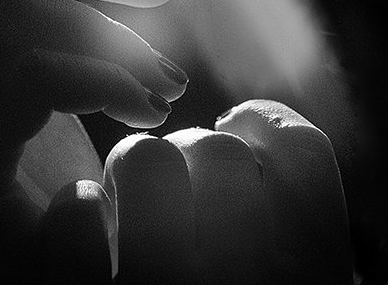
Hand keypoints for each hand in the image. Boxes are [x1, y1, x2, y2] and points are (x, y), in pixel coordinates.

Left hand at [74, 99, 351, 284]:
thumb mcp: (291, 272)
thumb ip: (289, 215)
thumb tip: (246, 119)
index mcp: (311, 275)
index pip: (303, 150)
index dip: (265, 123)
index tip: (238, 130)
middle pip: (218, 148)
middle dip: (189, 151)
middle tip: (178, 189)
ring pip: (145, 158)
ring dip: (129, 169)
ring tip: (127, 204)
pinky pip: (77, 215)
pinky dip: (78, 210)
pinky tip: (90, 229)